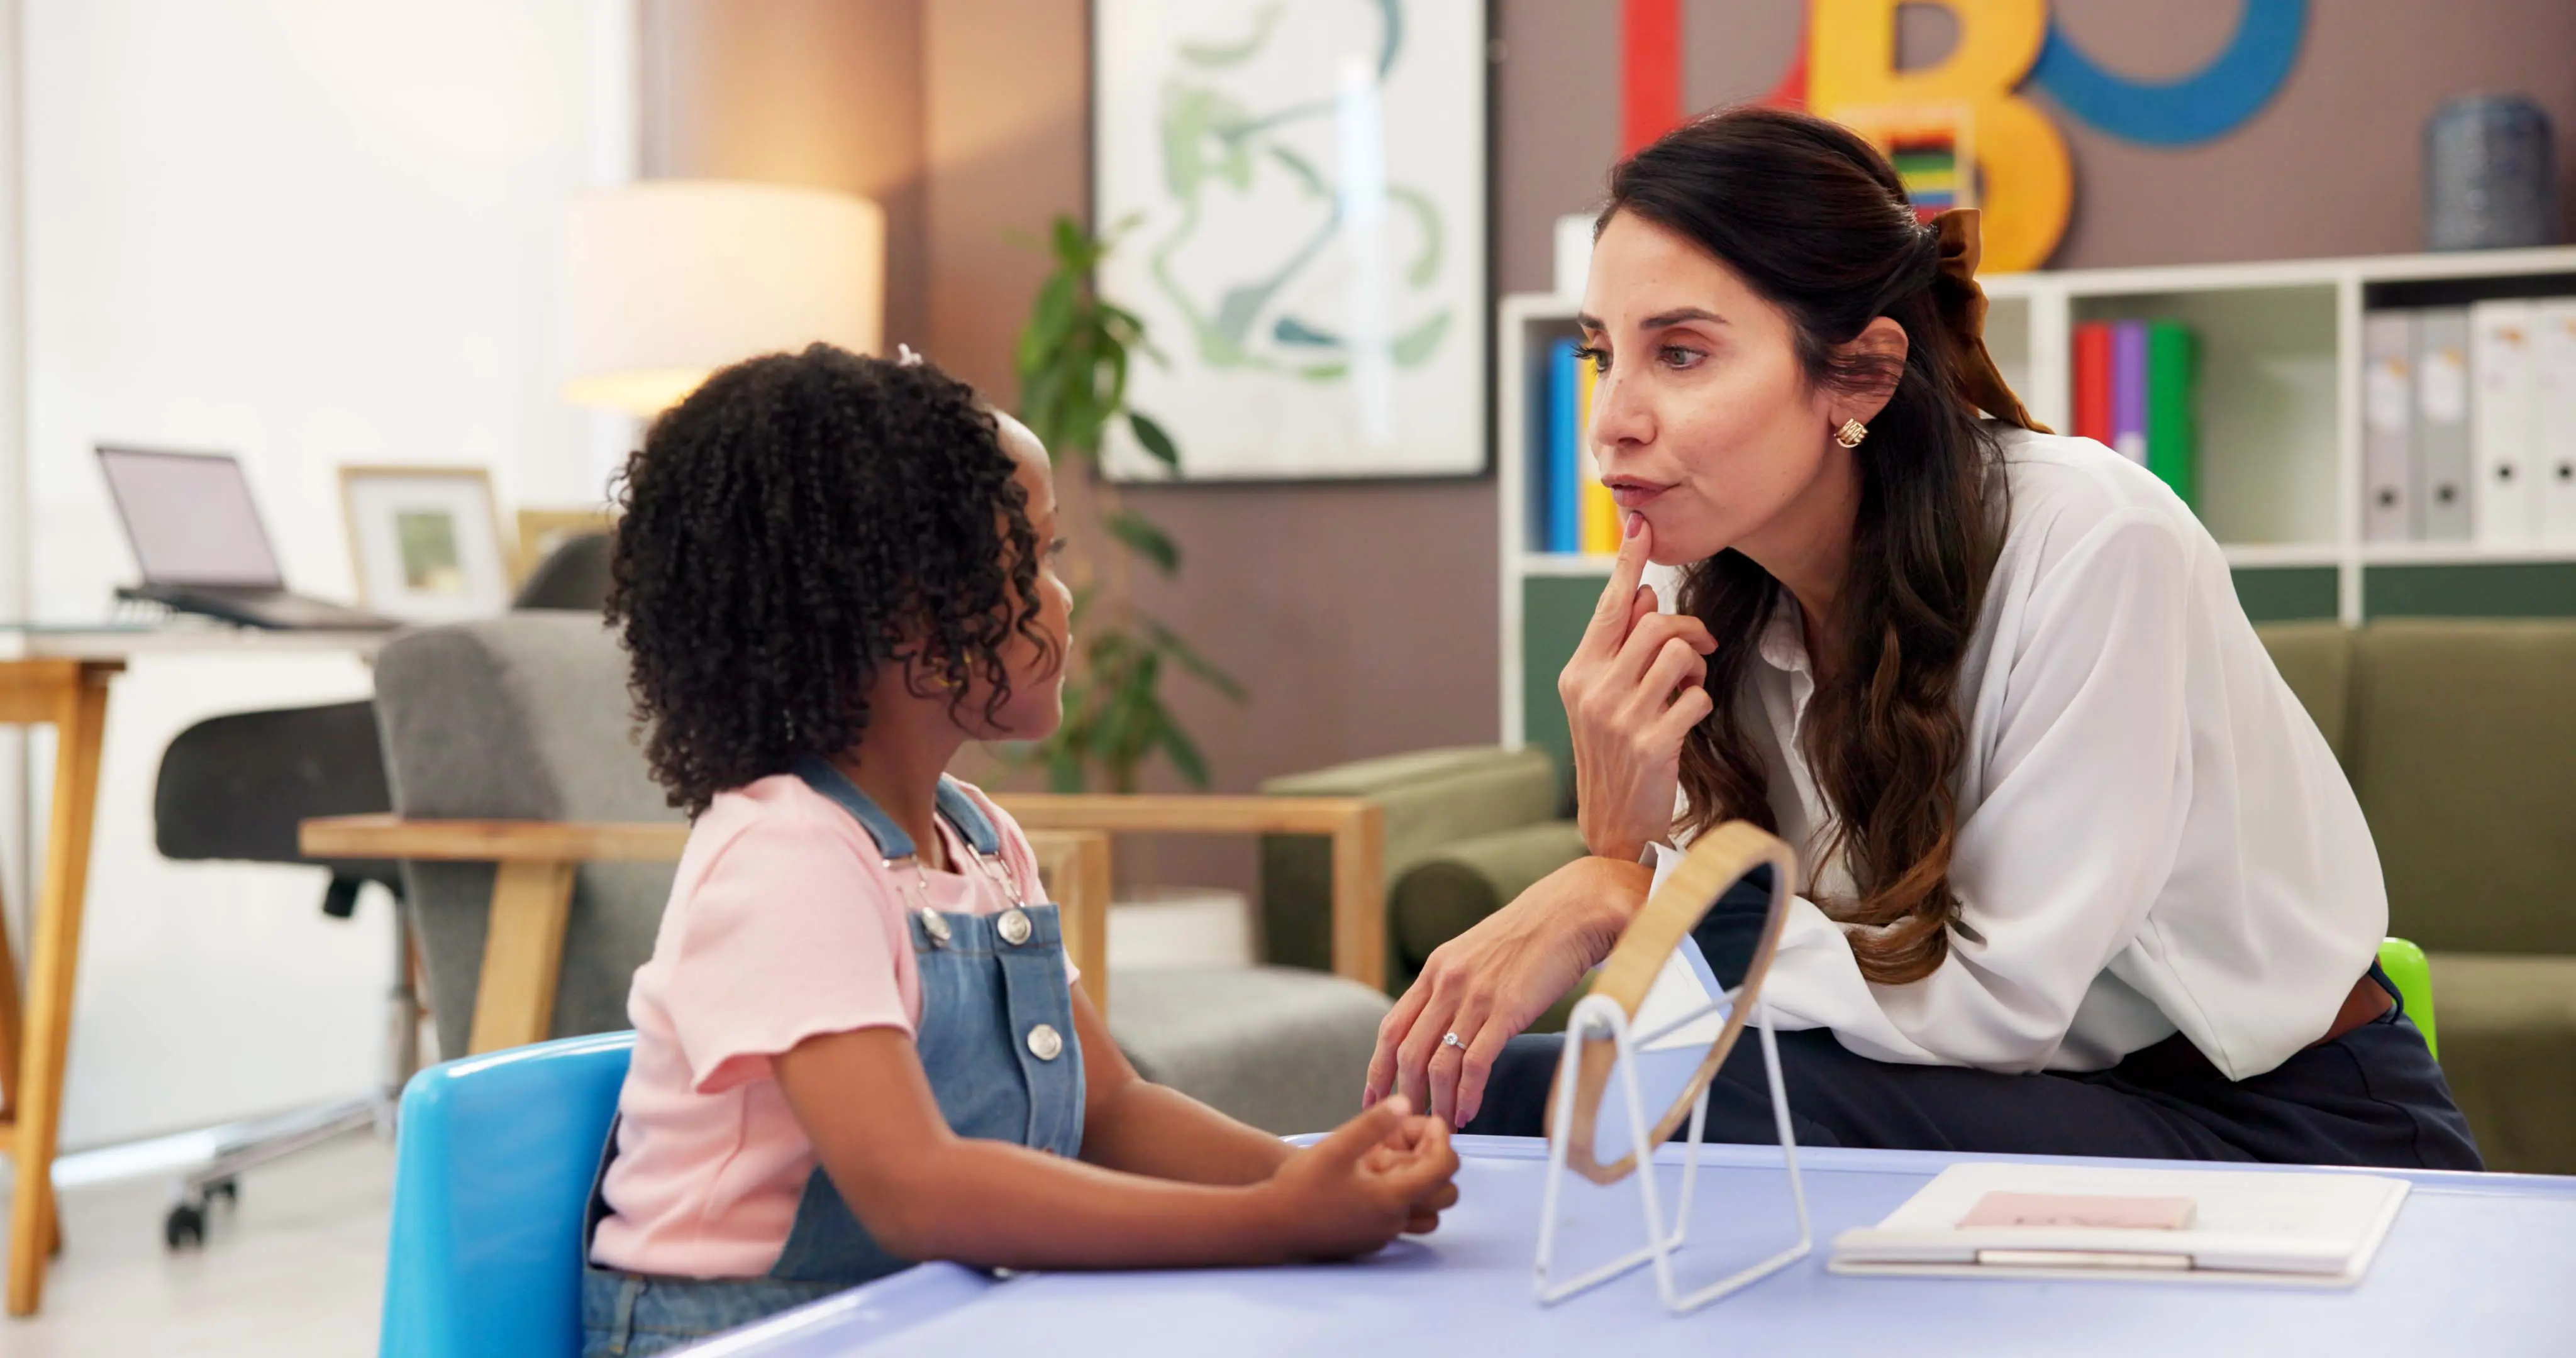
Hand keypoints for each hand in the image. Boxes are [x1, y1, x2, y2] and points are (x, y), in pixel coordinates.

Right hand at [1260, 1098, 1460, 1260]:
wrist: (1269, 1226)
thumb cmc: (1300, 1185)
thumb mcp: (1337, 1147)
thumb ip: (1374, 1124)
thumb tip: (1406, 1102)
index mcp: (1393, 1198)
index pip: (1444, 1167)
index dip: (1442, 1138)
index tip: (1428, 1119)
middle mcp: (1395, 1222)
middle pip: (1446, 1194)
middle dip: (1438, 1162)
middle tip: (1417, 1140)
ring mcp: (1382, 1236)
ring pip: (1425, 1210)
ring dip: (1420, 1183)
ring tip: (1396, 1159)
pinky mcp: (1368, 1242)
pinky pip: (1399, 1219)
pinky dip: (1398, 1197)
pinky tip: (1371, 1179)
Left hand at [1362, 855, 1653, 1127]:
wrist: (1571, 912)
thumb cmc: (1532, 934)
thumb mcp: (1476, 955)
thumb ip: (1455, 986)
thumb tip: (1444, 1025)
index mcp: (1436, 970)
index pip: (1392, 1028)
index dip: (1378, 1068)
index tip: (1373, 1094)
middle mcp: (1447, 982)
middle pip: (1408, 1052)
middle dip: (1404, 1094)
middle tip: (1408, 1121)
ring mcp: (1475, 997)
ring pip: (1438, 1063)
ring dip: (1437, 1102)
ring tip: (1441, 1124)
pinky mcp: (1506, 1010)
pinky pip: (1475, 1063)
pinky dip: (1468, 1094)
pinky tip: (1468, 1110)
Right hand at [1560, 513, 1715, 862]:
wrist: (1613, 822)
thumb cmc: (1615, 754)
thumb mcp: (1604, 699)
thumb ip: (1620, 650)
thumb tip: (1642, 597)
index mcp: (1579, 673)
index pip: (1608, 607)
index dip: (1628, 564)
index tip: (1640, 526)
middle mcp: (1594, 690)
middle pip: (1657, 624)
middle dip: (1690, 629)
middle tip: (1700, 647)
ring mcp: (1621, 717)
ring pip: (1680, 654)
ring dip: (1697, 666)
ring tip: (1688, 687)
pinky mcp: (1652, 742)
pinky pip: (1698, 696)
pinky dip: (1701, 702)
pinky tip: (1688, 719)